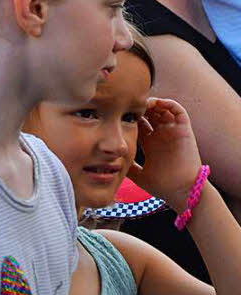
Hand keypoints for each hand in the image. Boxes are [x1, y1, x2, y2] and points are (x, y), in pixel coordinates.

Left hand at [128, 98, 202, 212]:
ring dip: (152, 102)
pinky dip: (168, 104)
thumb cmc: (163, 186)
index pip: (139, 122)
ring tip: (142, 102)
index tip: (118, 112)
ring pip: (162, 109)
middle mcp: (161, 135)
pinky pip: (178, 111)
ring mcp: (172, 132)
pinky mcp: (184, 131)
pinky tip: (157, 104)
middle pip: (149, 113)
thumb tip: (109, 162)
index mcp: (150, 143)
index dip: (129, 115)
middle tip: (129, 103)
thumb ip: (125, 166)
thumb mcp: (137, 174)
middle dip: (139, 106)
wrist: (182, 192)